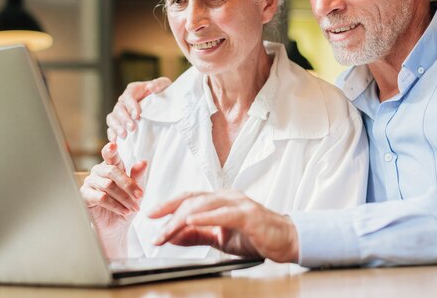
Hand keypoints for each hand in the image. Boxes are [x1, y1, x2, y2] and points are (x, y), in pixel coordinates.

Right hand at [80, 142, 146, 238]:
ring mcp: (90, 182)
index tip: (114, 145)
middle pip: (112, 171)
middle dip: (129, 184)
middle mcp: (99, 171)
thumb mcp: (136, 191)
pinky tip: (124, 211)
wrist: (117, 226)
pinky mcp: (84, 195)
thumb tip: (143, 162)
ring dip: (124, 198)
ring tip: (134, 208)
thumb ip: (138, 176)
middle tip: (140, 195)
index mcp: (112, 166)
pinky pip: (101, 197)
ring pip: (108, 186)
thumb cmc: (126, 205)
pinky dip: (115, 205)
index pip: (110, 154)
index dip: (110, 149)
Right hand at [106, 77, 171, 140]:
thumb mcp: (165, 86)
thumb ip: (159, 84)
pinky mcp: (119, 123)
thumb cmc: (163, 94)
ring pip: (112, 118)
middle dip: (124, 119)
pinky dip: (112, 134)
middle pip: (119, 108)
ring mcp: (120, 112)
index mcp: (134, 90)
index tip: (137, 116)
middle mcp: (124, 100)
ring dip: (116, 127)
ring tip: (124, 135)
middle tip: (132, 128)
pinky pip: (111, 128)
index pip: (129, 96)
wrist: (164, 104)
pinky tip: (115, 141)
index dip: (131, 106)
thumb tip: (152, 87)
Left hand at [148, 190, 298, 262]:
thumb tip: (173, 236)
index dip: (168, 204)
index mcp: (220, 199)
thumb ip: (198, 235)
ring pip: (204, 204)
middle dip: (170, 214)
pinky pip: (224, 214)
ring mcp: (239, 203)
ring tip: (167, 231)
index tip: (150, 215)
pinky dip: (206, 217)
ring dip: (182, 219)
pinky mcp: (249, 215)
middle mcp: (228, 196)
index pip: (189, 197)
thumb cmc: (255, 236)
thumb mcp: (220, 238)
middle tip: (155, 231)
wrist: (286, 240)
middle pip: (193, 199)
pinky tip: (192, 221)